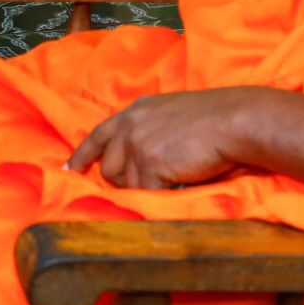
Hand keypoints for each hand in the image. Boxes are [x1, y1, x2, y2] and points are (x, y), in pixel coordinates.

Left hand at [66, 89, 261, 189]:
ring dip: (149, 187)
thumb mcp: (172, 113)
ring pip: (128, 185)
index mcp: (136, 110)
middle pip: (109, 168)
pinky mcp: (148, 164)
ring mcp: (136, 144)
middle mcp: (130, 125)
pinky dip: (163, 194)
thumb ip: (150, 129)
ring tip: (177, 174)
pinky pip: (147, 194)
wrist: (233, 120)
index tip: (70, 169)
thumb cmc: (215, 118)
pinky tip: (182, 180)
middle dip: (127, 180)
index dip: (83, 154)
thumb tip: (140, 156)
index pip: (99, 134)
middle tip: (155, 178)